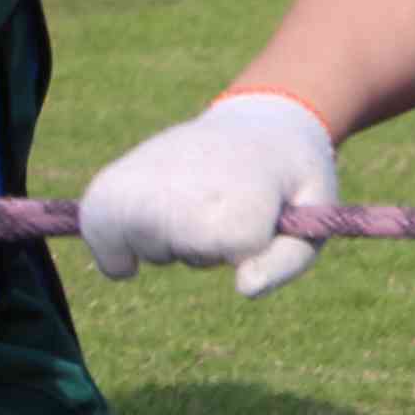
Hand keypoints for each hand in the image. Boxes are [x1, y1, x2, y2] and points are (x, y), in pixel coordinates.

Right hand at [78, 90, 339, 298]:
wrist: (257, 126)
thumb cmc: (288, 183)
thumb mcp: (315, 220)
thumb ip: (286, 262)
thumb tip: (244, 288)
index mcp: (238, 184)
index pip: (235, 248)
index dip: (250, 244)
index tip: (262, 211)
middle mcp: (187, 179)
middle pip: (188, 252)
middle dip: (207, 247)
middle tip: (223, 206)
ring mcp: (144, 176)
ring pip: (145, 245)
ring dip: (167, 241)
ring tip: (190, 205)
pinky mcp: (111, 181)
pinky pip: (99, 229)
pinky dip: (112, 245)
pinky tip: (139, 235)